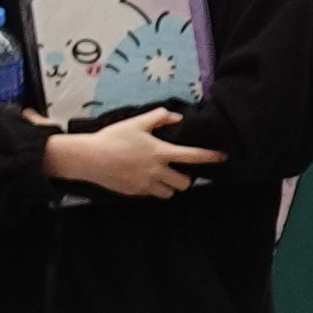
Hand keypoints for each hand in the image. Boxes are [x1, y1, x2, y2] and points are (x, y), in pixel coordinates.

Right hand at [44, 108, 206, 199]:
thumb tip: (176, 117)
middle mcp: (156, 171)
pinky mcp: (136, 193)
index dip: (210, 157)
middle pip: (185, 183)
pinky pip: (153, 195)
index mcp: (160, 152)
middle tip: (180, 170)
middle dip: (186, 178)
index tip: (224, 157)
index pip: (193, 156)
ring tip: (164, 176)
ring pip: (170, 193)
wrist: (89, 158)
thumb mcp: (136, 123)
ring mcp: (146, 184)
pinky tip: (147, 180)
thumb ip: (159, 117)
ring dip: (171, 186)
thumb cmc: (113, 138)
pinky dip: (155, 189)